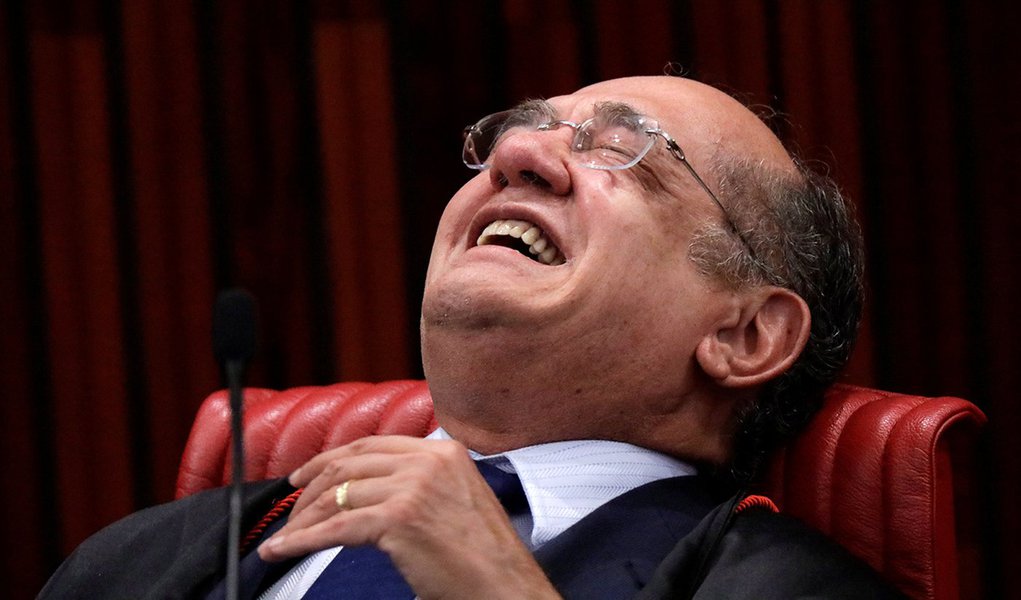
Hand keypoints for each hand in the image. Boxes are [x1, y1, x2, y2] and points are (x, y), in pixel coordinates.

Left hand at [257, 435, 559, 599]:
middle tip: (290, 505)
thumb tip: (369, 487)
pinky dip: (301, 540)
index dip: (331, 457)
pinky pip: (334, 528)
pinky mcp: (397, 519)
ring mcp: (412, 487)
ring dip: (302, 519)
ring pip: (336, 495)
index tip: (306, 473)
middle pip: (348, 464)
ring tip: (286, 536)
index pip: (372, 444)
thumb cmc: (484, 555)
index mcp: (443, 451)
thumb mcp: (457, 497)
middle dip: (310, 485)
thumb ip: (422, 481)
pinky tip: (284, 549)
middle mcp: (427, 461)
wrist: (504, 584)